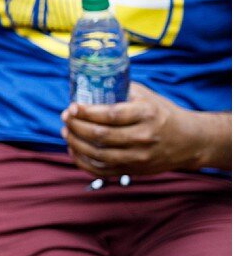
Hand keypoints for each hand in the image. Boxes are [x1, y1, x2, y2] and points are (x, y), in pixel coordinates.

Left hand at [63, 82, 209, 176]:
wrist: (189, 141)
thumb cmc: (162, 113)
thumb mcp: (146, 96)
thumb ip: (120, 90)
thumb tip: (88, 85)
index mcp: (147, 114)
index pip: (110, 115)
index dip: (86, 112)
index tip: (72, 106)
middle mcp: (143, 137)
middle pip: (100, 135)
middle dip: (76, 126)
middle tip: (65, 117)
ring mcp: (138, 157)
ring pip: (98, 154)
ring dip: (75, 143)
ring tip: (66, 131)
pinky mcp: (133, 170)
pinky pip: (101, 170)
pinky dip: (82, 161)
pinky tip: (74, 149)